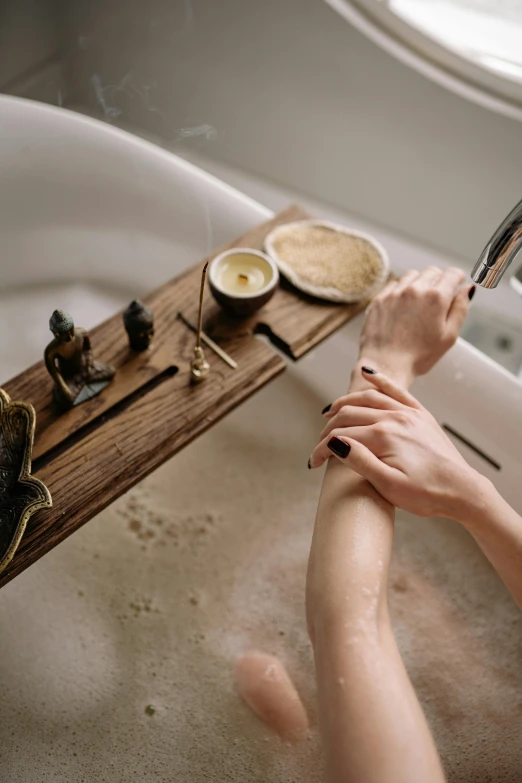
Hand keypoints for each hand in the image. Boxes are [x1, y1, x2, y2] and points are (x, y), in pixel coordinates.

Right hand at [309, 369, 487, 521]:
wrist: (462, 491)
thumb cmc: (427, 494)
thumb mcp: (387, 485)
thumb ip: (359, 461)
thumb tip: (334, 443)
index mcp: (383, 436)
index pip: (340, 436)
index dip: (322, 450)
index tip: (314, 463)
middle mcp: (394, 418)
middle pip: (350, 413)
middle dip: (329, 428)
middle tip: (320, 445)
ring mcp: (408, 414)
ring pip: (368, 397)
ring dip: (346, 402)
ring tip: (330, 412)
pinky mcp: (420, 415)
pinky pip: (396, 390)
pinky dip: (380, 380)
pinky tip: (368, 373)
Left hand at [355, 267, 473, 387]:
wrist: (385, 365)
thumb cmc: (419, 356)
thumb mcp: (449, 336)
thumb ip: (460, 308)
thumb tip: (468, 288)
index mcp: (436, 297)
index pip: (452, 273)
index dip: (457, 278)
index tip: (457, 283)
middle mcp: (415, 289)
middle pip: (432, 271)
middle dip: (438, 280)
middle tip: (437, 299)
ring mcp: (394, 292)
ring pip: (412, 275)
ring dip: (419, 283)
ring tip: (419, 304)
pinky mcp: (379, 299)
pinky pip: (394, 285)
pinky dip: (401, 291)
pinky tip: (402, 307)